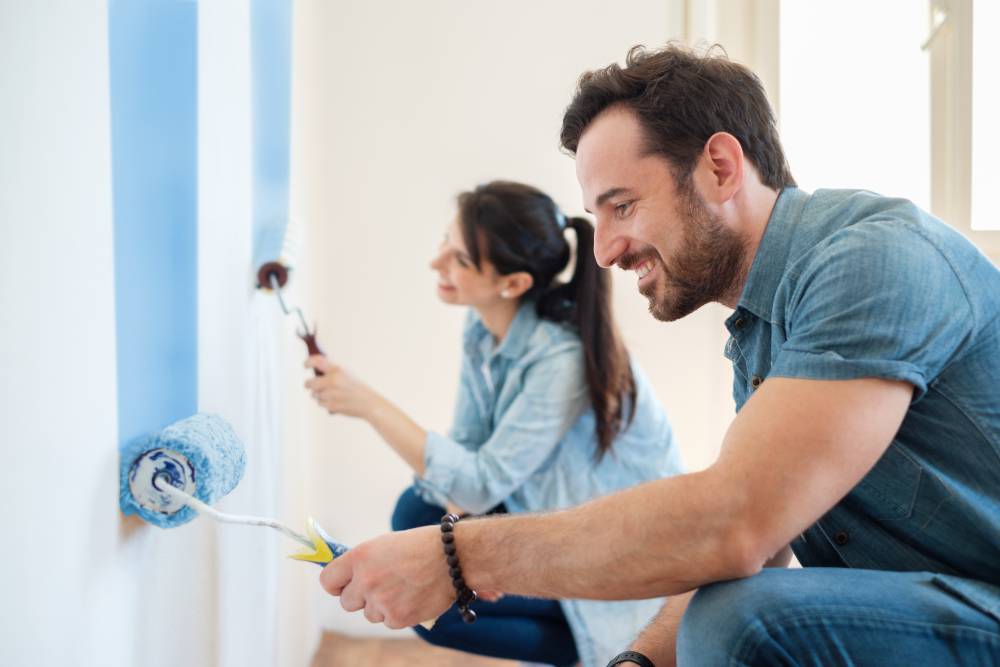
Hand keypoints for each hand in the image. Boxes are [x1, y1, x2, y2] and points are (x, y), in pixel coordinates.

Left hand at [304, 355, 377, 417]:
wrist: (369, 403)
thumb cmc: (358, 388)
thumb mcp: (347, 374)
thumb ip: (332, 371)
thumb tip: (316, 371)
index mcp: (337, 370)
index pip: (316, 361)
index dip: (308, 362)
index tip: (305, 365)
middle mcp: (332, 380)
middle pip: (309, 383)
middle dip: (310, 385)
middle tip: (314, 386)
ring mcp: (331, 394)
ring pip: (314, 395)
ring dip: (320, 395)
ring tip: (333, 395)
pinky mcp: (331, 405)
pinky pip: (320, 403)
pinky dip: (325, 403)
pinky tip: (336, 401)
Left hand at [320, 526, 454, 627]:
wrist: (453, 557)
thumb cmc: (421, 546)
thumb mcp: (385, 544)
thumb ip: (364, 562)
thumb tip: (349, 577)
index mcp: (360, 557)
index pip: (328, 580)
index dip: (336, 584)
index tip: (343, 585)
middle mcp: (366, 580)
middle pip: (347, 602)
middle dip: (360, 597)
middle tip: (379, 587)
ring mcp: (381, 601)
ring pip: (370, 613)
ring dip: (382, 605)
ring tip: (404, 588)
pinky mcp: (397, 618)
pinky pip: (388, 621)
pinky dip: (399, 613)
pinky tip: (413, 596)